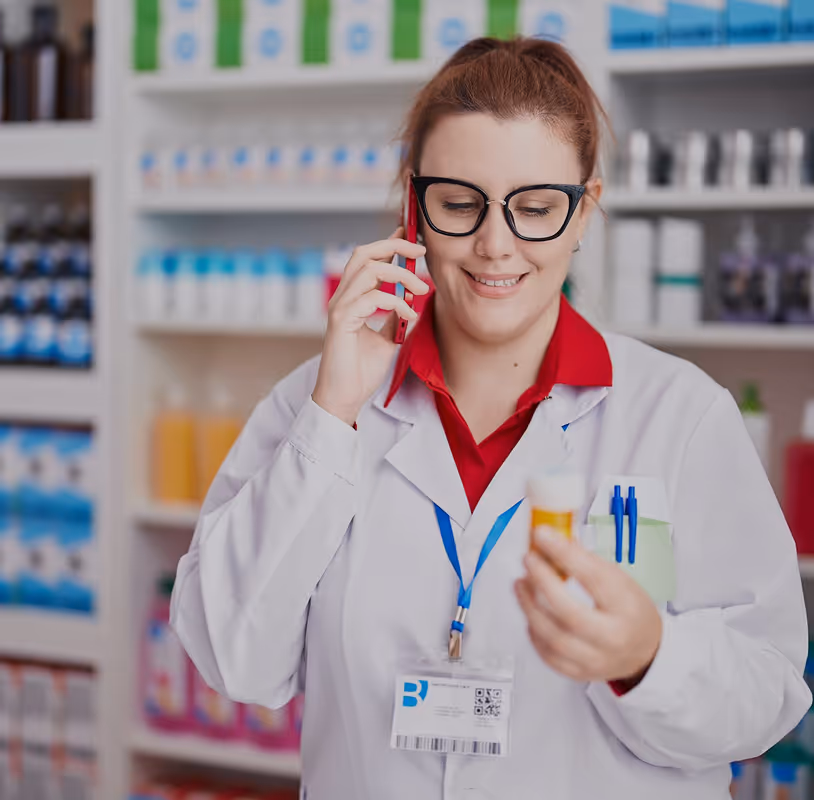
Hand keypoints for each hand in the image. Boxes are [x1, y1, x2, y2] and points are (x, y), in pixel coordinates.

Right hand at [312, 227, 427, 426]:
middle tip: (421, 252)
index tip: (411, 239)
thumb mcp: (387, 338)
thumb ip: (395, 317)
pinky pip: (372, 297)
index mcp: (351, 298)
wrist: (344, 397)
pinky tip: (410, 314)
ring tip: (421, 289)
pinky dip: (396, 302)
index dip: (388, 243)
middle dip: (395, 247)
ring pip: (369, 269)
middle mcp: (342, 298)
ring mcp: (340, 307)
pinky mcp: (342, 320)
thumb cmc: (361, 371)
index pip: (367, 259)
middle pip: (364, 254)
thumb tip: (412, 299)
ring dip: (401, 275)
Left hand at [515, 533, 662, 687]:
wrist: (646, 651)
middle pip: (569, 613)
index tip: (542, 535)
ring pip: (553, 637)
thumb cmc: (631, 610)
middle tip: (529, 559)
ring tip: (521, 583)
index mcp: (628, 608)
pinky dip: (534, 631)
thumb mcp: (620, 579)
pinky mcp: (580, 672)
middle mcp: (613, 637)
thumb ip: (586, 562)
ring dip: (529, 606)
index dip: (563, 553)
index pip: (594, 577)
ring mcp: (596, 660)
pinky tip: (531, 612)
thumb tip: (553, 539)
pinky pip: (548, 655)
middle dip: (542, 582)